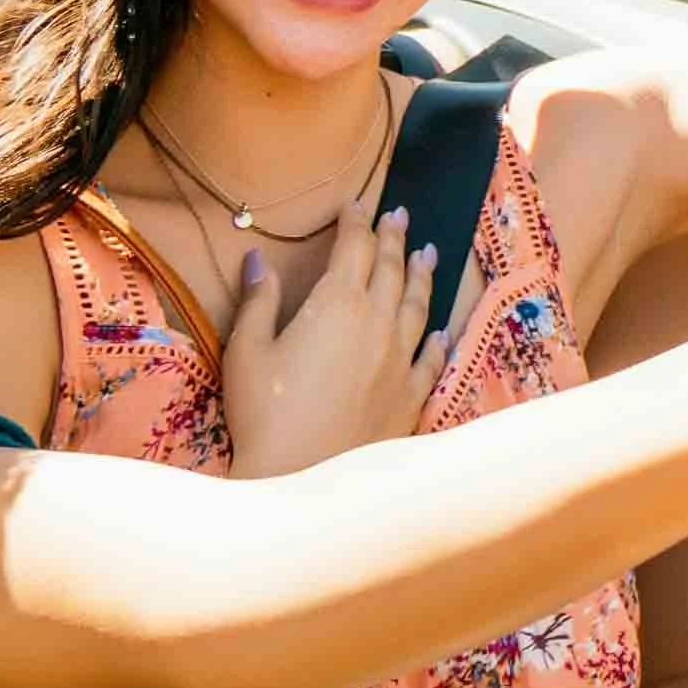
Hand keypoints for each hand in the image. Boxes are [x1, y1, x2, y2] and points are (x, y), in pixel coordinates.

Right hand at [220, 203, 443, 477]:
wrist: (299, 483)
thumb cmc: (263, 414)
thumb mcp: (246, 351)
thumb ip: (259, 301)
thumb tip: (258, 258)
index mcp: (336, 305)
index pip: (353, 249)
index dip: (356, 223)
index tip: (357, 205)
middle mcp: (377, 325)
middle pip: (391, 270)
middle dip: (395, 239)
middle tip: (401, 216)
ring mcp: (400, 363)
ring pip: (419, 308)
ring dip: (422, 277)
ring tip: (429, 254)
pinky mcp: (410, 399)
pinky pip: (431, 361)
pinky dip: (437, 341)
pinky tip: (441, 331)